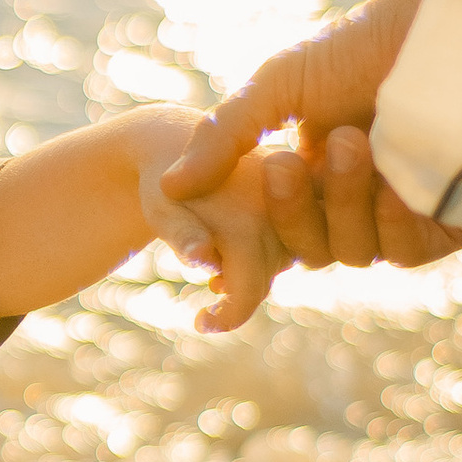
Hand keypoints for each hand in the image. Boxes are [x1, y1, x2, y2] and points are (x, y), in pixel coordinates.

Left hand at [142, 142, 292, 334]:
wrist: (180, 139)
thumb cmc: (162, 181)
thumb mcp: (159, 207)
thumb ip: (181, 233)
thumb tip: (202, 258)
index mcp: (247, 216)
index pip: (249, 290)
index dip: (228, 315)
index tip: (202, 323)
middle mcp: (279, 209)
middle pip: (266, 280)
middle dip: (238, 292)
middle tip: (207, 300)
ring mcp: (296, 201)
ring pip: (283, 263)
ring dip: (251, 271)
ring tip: (215, 270)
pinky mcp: (302, 195)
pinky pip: (291, 243)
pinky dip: (265, 254)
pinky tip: (230, 253)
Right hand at [162, 0, 461, 276]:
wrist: (437, 23)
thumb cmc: (360, 44)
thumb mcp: (278, 85)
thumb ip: (224, 136)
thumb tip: (168, 188)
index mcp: (318, 174)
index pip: (284, 227)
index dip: (267, 218)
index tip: (264, 175)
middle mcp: (361, 199)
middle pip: (314, 247)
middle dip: (298, 209)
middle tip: (294, 158)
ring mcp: (404, 211)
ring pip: (357, 251)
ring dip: (344, 207)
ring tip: (352, 144)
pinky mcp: (449, 220)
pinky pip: (407, 251)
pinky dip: (391, 226)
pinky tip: (391, 185)